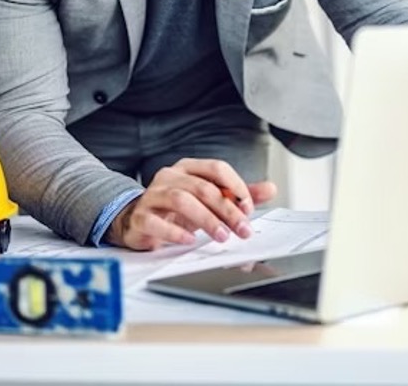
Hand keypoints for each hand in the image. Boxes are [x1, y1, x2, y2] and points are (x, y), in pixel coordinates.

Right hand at [107, 158, 276, 250]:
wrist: (137, 221)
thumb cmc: (176, 209)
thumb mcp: (208, 199)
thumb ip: (237, 194)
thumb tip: (270, 189)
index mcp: (188, 168)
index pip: (216, 168)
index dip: (235, 187)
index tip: (248, 209)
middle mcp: (169, 177)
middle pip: (203, 188)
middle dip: (227, 210)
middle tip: (243, 230)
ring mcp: (152, 195)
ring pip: (181, 200)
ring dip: (206, 220)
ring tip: (222, 236)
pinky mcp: (140, 217)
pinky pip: (156, 221)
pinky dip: (175, 232)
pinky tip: (190, 240)